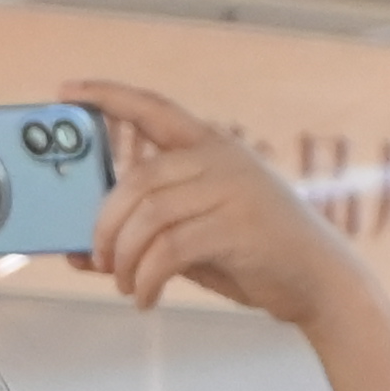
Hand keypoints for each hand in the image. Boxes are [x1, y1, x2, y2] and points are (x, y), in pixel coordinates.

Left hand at [69, 74, 387, 341]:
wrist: (321, 282)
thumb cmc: (254, 256)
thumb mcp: (196, 234)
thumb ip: (145, 235)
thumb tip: (78, 254)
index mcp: (212, 147)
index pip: (153, 108)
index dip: (108, 95)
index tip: (67, 91)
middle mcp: (221, 159)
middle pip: (137, 179)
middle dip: (106, 225)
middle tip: (98, 258)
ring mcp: (232, 190)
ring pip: (149, 216)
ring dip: (126, 258)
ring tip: (126, 284)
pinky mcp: (237, 228)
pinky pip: (169, 251)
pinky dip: (147, 280)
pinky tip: (146, 299)